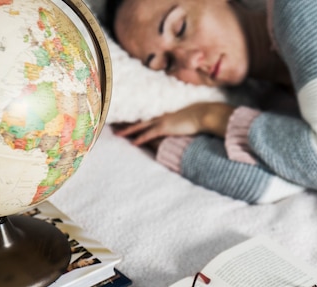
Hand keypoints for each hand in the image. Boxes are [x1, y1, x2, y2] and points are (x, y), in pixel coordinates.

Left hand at [110, 102, 233, 146]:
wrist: (203, 114)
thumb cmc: (198, 115)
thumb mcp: (187, 116)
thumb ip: (181, 118)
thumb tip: (182, 121)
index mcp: (165, 113)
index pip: (147, 116)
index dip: (135, 117)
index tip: (126, 118)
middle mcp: (160, 116)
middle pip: (139, 119)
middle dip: (126, 121)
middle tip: (114, 123)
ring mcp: (162, 121)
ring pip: (140, 126)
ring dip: (128, 130)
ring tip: (117, 133)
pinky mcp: (165, 128)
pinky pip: (149, 134)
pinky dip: (140, 138)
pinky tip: (132, 143)